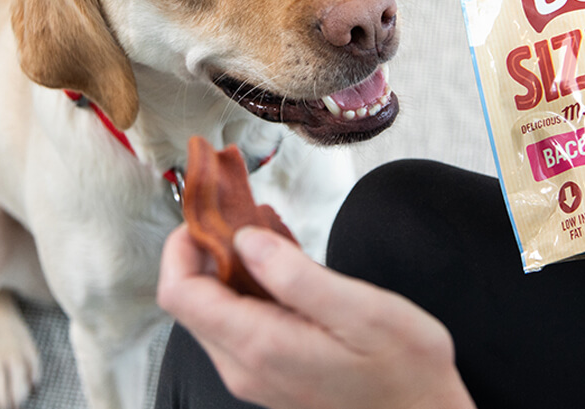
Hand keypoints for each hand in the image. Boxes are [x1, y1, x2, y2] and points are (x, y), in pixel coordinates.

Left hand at [157, 224, 475, 408]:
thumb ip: (296, 275)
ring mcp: (255, 373)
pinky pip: (241, 322)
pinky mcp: (270, 373)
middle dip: (208, 249)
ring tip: (269, 231)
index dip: (184, 245)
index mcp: (260, 345)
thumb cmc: (404, 372)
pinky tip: (283, 262)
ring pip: (215, 309)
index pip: (181, 292)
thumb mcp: (362, 312)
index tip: (211, 212)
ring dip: (231, 265)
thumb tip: (245, 240)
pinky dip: (251, 286)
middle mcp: (244, 365)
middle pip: (192, 299)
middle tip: (243, 212)